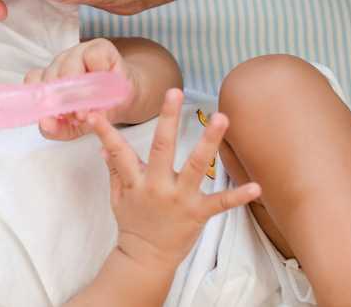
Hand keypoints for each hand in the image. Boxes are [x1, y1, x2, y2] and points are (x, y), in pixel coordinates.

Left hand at [23, 39, 136, 139]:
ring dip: (80, 90)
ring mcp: (77, 53)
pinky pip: (93, 57)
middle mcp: (59, 64)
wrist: (125, 99)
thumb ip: (57, 128)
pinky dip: (99, 72)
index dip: (41, 99)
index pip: (34, 82)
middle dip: (63, 100)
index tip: (51, 117)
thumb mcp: (75, 126)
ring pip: (69, 67)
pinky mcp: (98, 47)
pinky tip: (106, 83)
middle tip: (78, 117)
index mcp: (48, 79)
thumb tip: (46, 125)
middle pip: (51, 76)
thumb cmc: (96, 109)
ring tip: (92, 106)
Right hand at [90, 89, 260, 268]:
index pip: (118, 151)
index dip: (106, 133)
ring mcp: (180, 199)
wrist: (146, 258)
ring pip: (196, 165)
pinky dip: (239, 196)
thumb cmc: (133, 223)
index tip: (94, 114)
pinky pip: (221, 203)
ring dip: (209, 141)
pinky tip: (256, 187)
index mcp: (136, 181)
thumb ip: (115, 169)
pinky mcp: (198, 213)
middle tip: (174, 92)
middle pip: (162, 148)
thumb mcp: (118, 197)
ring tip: (221, 118)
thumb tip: (104, 146)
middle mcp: (158, 187)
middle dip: (168, 118)